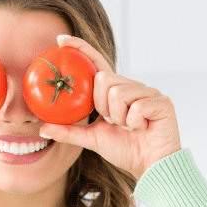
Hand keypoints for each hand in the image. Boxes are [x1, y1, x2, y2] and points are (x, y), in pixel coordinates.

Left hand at [36, 35, 181, 179]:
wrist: (151, 167)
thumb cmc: (127, 151)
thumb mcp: (93, 139)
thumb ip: (70, 132)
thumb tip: (43, 129)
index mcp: (117, 92)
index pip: (97, 64)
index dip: (81, 49)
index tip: (61, 39)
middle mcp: (133, 87)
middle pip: (105, 78)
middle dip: (104, 106)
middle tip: (116, 122)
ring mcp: (149, 93)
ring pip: (119, 93)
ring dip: (121, 118)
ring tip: (132, 127)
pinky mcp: (162, 102)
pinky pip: (137, 106)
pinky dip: (136, 123)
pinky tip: (144, 128)